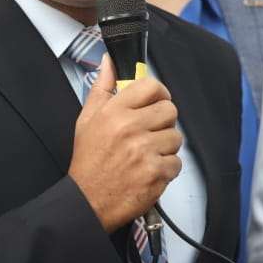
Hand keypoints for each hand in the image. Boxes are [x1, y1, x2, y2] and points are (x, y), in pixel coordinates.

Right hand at [68, 55, 182, 230]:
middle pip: (170, 110)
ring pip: (176, 137)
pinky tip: (149, 171)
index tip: (156, 102)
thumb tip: (109, 61)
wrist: (86, 201)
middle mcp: (130, 128)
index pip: (152, 86)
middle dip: (164, 122)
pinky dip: (167, 169)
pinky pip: (177, 163)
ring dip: (166, 147)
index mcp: (114, 111)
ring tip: (147, 155)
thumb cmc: (88, 161)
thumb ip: (102, 87)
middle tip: (150, 132)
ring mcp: (144, 151)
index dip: (159, 94)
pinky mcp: (155, 173)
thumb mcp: (87, 119)